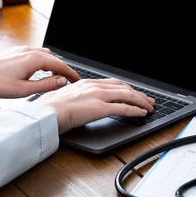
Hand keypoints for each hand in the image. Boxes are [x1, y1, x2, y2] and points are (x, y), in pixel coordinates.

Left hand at [0, 46, 80, 97]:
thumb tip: (61, 81)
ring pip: (44, 55)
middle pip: (53, 59)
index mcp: (33, 59)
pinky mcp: (14, 51)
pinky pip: (34, 53)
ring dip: (51, 65)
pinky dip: (41, 61)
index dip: (71, 74)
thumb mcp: (24, 90)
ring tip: (54, 78)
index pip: (60, 65)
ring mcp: (21, 49)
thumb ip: (46, 85)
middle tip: (68, 82)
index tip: (77, 80)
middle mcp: (29, 51)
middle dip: (62, 69)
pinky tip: (38, 71)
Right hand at [35, 78, 155, 133]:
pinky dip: (136, 110)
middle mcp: (94, 86)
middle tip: (148, 100)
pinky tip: (142, 113)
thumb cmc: (50, 109)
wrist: (46, 113)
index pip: (112, 83)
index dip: (126, 88)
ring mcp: (98, 96)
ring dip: (141, 101)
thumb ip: (75, 98)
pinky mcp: (100, 108)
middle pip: (123, 87)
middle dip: (138, 94)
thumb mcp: (64, 97)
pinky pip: (123, 108)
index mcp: (86, 83)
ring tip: (149, 107)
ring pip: (127, 95)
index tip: (134, 93)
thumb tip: (78, 104)